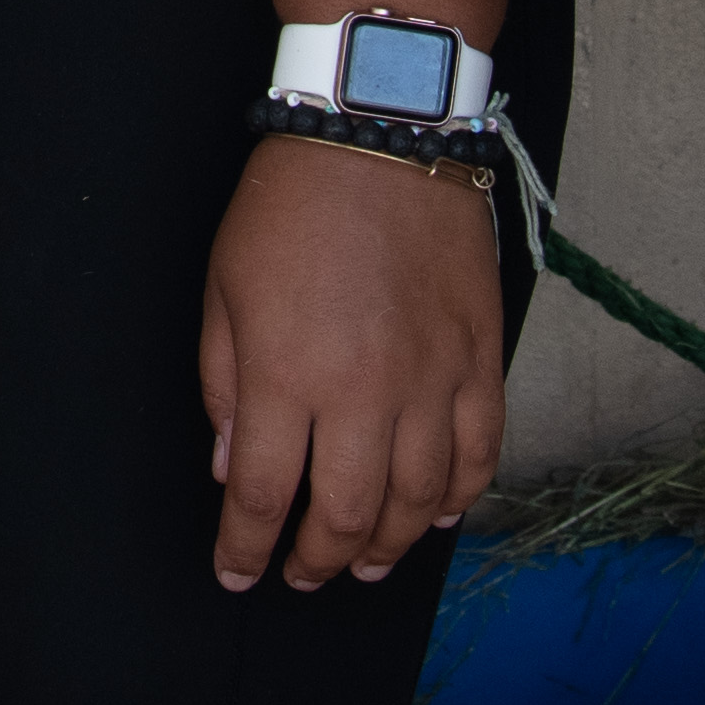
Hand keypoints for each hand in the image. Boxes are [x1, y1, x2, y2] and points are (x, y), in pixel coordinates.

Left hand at [201, 143, 509, 591]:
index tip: (238, 571)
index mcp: (288, 374)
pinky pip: (480, 453)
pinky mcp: (479, 358)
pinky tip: (439, 514)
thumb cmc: (289, 204)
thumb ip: (225, 387)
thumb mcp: (224, 288)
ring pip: (420, 501)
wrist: (380, 130)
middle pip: (346, 515)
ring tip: (364, 561)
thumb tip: (234, 469)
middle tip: (302, 574)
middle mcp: (364, 391)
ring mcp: (432, 379)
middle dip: (318, 560)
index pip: (264, 496)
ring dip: (389, 545)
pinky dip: (461, 497)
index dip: (247, 547)